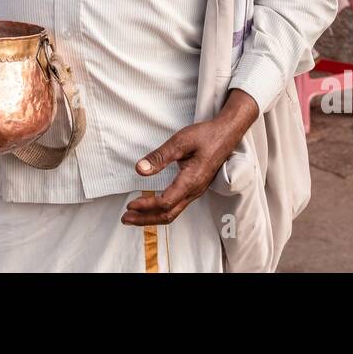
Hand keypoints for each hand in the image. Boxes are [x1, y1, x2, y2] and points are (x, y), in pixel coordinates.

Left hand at [123, 91, 257, 226]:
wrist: (227, 134)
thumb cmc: (205, 136)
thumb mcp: (180, 142)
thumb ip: (159, 157)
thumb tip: (139, 169)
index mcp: (191, 180)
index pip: (165, 202)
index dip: (146, 206)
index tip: (130, 205)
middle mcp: (194, 191)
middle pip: (168, 215)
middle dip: (145, 219)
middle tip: (125, 219)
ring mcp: (196, 191)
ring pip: (173, 213)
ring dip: (152, 217)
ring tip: (134, 216)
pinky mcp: (195, 188)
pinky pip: (177, 206)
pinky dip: (161, 211)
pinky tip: (151, 207)